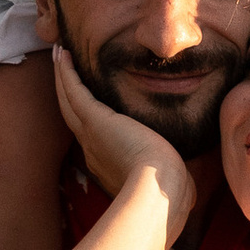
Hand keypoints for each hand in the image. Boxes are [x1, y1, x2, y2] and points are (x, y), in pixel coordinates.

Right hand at [50, 46, 196, 246]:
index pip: (93, 136)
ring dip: (63, 76)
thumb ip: (175, 182)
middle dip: (67, 92)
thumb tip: (190, 192)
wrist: (157, 194)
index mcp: (108, 165)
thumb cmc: (169, 194)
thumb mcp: (171, 185)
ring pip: (69, 100)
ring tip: (60, 55)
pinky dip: (66, 73)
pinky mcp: (94, 119)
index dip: (87, 117)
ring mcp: (90, 134)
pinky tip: (64, 55)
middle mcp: (92, 149)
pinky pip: (74, 91)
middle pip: (72, 114)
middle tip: (63, 67)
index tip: (87, 103)